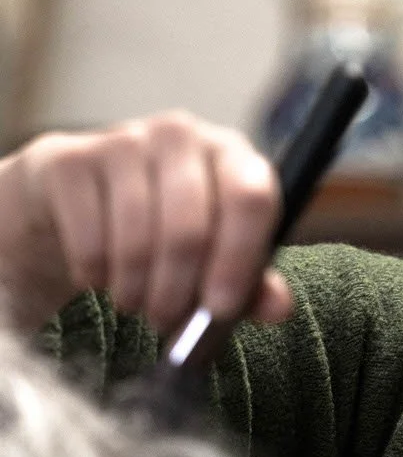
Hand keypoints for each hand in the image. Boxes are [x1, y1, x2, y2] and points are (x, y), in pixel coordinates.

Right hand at [0, 112, 292, 332]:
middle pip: (191, 227)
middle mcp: (181, 135)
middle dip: (178, 291)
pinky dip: (94, 273)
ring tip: (135, 302)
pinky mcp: (68, 158)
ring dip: (135, 289)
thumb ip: (250, 283)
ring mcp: (122, 139)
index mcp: (231, 154)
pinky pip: (88, 237)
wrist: (72, 203)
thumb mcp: (212, 257)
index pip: (251, 197)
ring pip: (137, 237)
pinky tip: (98, 276)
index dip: (239, 259)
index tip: (220, 308)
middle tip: (166, 321)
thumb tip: (280, 307)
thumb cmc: (159, 230)